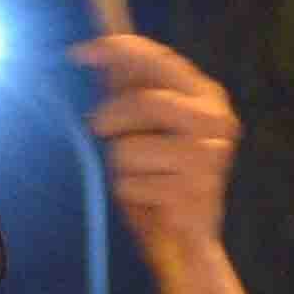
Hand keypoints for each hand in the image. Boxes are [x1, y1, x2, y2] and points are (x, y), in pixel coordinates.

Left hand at [67, 34, 239, 269]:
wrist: (187, 242)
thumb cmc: (159, 178)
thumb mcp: (144, 128)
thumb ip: (128, 90)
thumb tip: (94, 52)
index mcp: (207, 97)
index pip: (161, 60)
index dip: (118, 50)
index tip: (77, 52)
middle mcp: (216, 121)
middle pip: (144, 102)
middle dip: (110, 118)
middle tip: (100, 131)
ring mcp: (208, 156)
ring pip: (128, 147)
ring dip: (119, 166)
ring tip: (139, 177)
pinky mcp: (192, 191)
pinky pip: (129, 183)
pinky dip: (128, 193)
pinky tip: (147, 200)